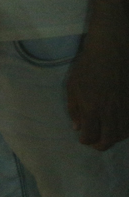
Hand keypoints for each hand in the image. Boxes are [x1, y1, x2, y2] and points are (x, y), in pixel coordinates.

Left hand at [66, 29, 128, 149]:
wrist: (111, 51)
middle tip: (94, 142)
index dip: (85, 140)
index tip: (82, 138)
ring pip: (122, 135)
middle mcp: (110, 112)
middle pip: (108, 140)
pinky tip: (118, 127)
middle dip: (99, 145)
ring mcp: (125, 109)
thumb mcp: (73, 86)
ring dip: (113, 138)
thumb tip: (77, 127)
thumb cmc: (88, 66)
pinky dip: (125, 130)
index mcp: (92, 108)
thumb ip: (74, 109)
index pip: (90, 135)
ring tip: (105, 134)